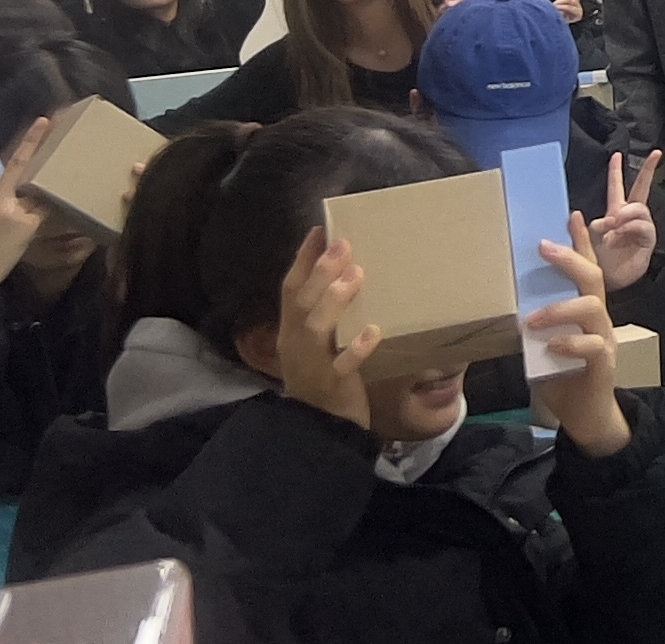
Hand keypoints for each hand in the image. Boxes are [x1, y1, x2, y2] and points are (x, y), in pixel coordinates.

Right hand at [273, 228, 379, 430]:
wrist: (318, 433)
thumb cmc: (324, 380)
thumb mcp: (318, 346)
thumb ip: (325, 316)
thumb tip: (346, 274)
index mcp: (291, 332)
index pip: (290, 290)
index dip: (303, 260)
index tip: (320, 230)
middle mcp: (296, 346)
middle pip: (302, 304)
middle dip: (321, 272)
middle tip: (343, 244)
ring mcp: (312, 366)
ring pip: (316, 330)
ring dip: (335, 301)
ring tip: (356, 276)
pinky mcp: (332, 387)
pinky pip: (342, 366)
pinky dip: (356, 348)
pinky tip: (374, 331)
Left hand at [525, 215, 630, 455]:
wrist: (587, 416)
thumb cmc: (563, 377)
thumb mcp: (543, 346)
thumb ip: (534, 326)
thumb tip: (506, 305)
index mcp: (585, 310)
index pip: (586, 269)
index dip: (580, 243)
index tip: (571, 215)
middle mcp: (599, 318)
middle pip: (593, 278)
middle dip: (570, 258)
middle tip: (544, 247)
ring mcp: (605, 339)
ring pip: (592, 307)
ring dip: (559, 308)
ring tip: (531, 318)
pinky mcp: (604, 362)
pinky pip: (592, 345)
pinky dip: (570, 342)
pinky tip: (553, 345)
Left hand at [593, 151, 657, 292]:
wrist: (608, 283)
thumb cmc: (597, 262)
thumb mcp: (586, 241)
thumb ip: (585, 228)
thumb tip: (591, 217)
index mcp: (614, 213)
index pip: (616, 188)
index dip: (616, 171)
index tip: (617, 154)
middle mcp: (630, 217)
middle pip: (642, 189)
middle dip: (648, 170)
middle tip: (655, 154)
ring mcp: (640, 227)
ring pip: (638, 208)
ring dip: (623, 215)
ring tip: (611, 228)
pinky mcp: (647, 239)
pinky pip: (641, 226)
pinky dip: (626, 230)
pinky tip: (614, 240)